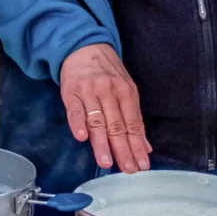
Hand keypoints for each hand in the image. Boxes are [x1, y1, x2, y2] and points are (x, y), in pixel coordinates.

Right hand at [59, 43, 149, 171]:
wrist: (84, 46)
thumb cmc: (107, 71)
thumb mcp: (126, 89)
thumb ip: (134, 117)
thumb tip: (145, 146)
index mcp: (126, 92)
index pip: (133, 124)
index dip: (137, 146)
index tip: (142, 165)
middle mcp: (109, 92)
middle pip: (117, 125)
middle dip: (123, 149)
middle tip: (128, 169)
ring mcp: (89, 92)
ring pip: (97, 121)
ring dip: (101, 143)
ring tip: (106, 162)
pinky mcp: (71, 91)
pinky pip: (75, 110)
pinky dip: (78, 124)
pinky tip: (82, 137)